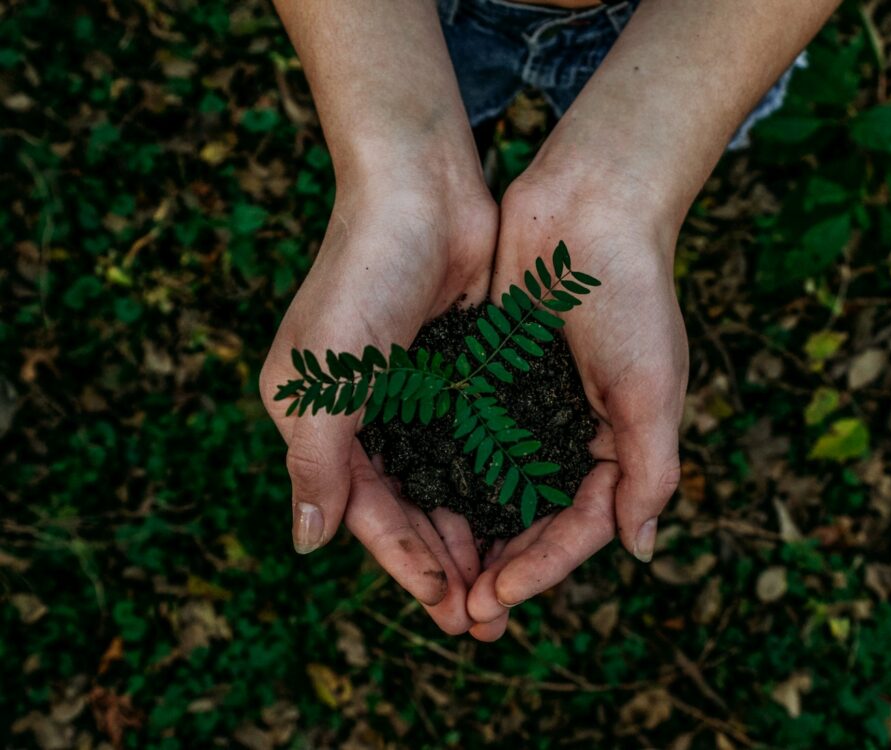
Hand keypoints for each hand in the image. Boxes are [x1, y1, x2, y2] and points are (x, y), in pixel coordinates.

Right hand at [260, 166, 498, 634]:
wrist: (421, 190)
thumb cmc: (362, 276)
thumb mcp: (324, 377)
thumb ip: (315, 462)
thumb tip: (306, 544)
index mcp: (320, 420)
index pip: (365, 511)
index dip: (405, 562)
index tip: (447, 607)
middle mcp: (365, 414)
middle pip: (408, 507)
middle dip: (444, 562)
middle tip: (485, 618)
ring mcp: (414, 394)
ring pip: (445, 483)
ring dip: (473, 532)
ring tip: (507, 583)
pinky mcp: (457, 373)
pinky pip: (476, 443)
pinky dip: (494, 481)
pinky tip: (522, 516)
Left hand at [466, 164, 688, 638]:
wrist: (589, 207)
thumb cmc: (632, 296)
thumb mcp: (653, 389)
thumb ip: (650, 471)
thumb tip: (640, 550)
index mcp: (616, 444)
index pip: (578, 526)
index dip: (541, 568)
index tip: (497, 598)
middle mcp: (569, 433)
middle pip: (532, 519)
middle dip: (500, 567)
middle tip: (461, 613)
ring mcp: (527, 406)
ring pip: (493, 487)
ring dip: (468, 533)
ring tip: (436, 578)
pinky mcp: (490, 376)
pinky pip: (466, 437)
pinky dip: (447, 473)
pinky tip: (417, 504)